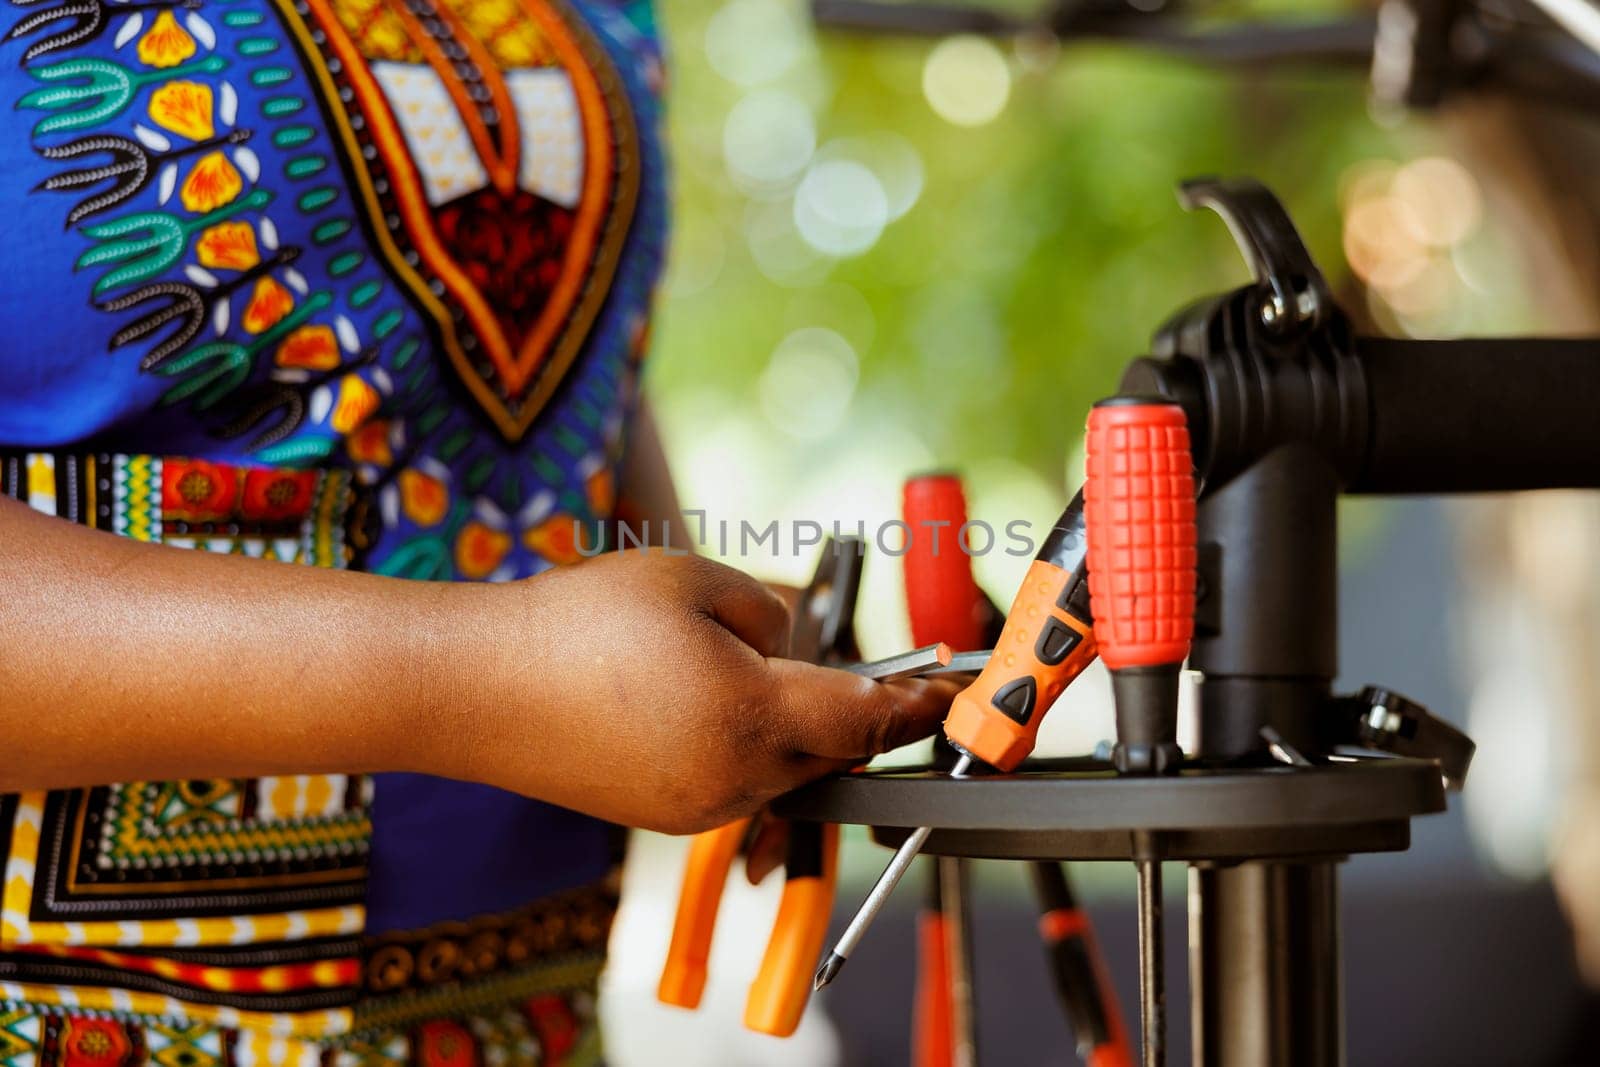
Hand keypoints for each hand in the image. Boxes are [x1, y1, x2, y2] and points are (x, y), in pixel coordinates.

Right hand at [422, 551, 960, 834]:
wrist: (476, 688)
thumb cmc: (579, 622)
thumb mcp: (693, 580)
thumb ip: (770, 613)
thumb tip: (795, 644)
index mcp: (753, 716)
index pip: (867, 720)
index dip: (920, 705)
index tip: (954, 693)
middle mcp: (734, 778)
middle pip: (831, 751)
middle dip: (856, 712)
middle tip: (880, 672)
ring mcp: (695, 807)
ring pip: (784, 770)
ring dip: (796, 729)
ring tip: (767, 672)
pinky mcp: (660, 815)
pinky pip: (735, 783)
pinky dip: (747, 747)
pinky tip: (709, 702)